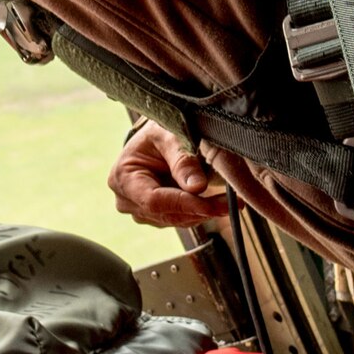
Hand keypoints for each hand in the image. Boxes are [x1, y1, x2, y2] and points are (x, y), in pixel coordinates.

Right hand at [108, 120, 228, 228]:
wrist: (156, 139)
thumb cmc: (159, 133)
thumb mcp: (170, 136)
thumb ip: (183, 160)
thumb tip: (197, 187)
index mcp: (123, 177)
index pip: (154, 200)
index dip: (185, 204)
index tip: (213, 206)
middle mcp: (126, 199)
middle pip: (166, 214)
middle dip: (200, 209)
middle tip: (230, 204)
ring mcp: (140, 211)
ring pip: (176, 220)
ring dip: (203, 212)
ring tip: (226, 201)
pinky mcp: (154, 217)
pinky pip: (180, 219)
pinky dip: (199, 212)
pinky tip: (214, 202)